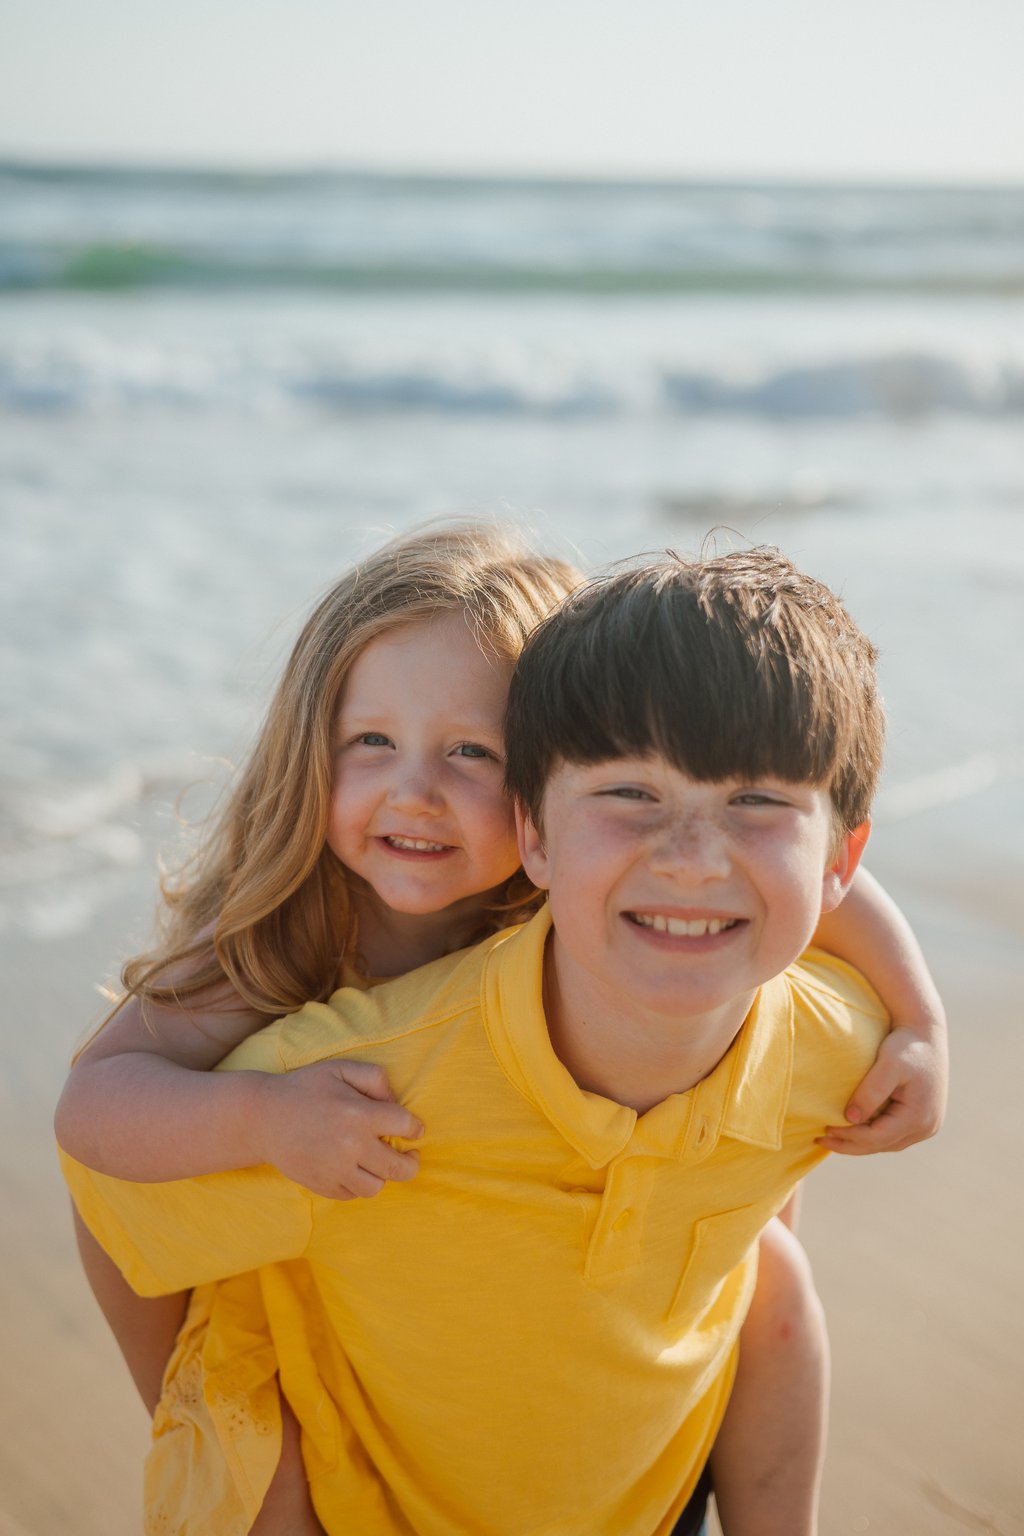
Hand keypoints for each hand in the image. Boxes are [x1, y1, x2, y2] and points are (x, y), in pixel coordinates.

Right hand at [257, 1061, 423, 1198]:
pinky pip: (352, 1195)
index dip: (415, 1127)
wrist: (262, 1118)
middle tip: (411, 1155)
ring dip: (383, 1175)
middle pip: (399, 1167)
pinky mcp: (322, 1185)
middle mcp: (350, 1146)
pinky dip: (358, 1185)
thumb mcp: (340, 1069)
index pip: (406, 1126)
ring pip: (376, 1187)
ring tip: (378, 1163)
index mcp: (359, 1115)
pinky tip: (355, 1169)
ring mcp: (335, 1170)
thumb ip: (374, 1078)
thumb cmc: (305, 1089)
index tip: (414, 1129)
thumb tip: (395, 1102)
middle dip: (412, 1162)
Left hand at [816, 1025, 947, 1154]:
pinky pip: (893, 1135)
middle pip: (881, 1145)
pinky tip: (853, 1128)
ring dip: (860, 1143)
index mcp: (919, 1117)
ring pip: (887, 1143)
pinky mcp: (922, 1120)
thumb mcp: (888, 1065)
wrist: (926, 1033)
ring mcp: (926, 1126)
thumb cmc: (906, 1045)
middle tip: (821, 1139)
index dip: (848, 1137)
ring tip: (833, 1137)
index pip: (877, 1137)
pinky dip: (872, 1135)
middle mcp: (926, 1127)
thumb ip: (871, 1092)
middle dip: (850, 1145)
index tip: (824, 1130)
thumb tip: (851, 1119)